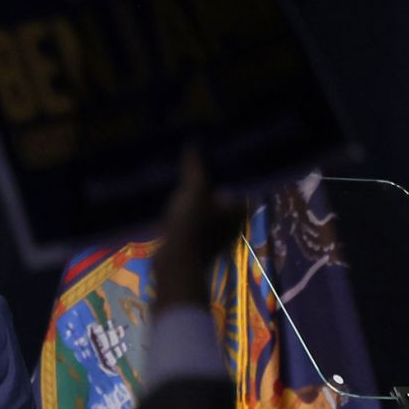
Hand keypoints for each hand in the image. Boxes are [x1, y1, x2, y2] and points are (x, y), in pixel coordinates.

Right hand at [152, 148, 246, 311]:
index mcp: (238, 210)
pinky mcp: (199, 246)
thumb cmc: (190, 226)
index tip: (202, 163)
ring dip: (191, 203)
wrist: (175, 265)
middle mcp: (232, 224)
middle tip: (186, 174)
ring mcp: (216, 237)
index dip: (217, 172)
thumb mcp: (193, 191)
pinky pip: (193, 224)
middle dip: (202, 188)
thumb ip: (194, 168)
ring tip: (175, 188)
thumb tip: (193, 143)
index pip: (232, 183)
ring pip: (204, 212)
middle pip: (217, 198)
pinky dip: (184, 218)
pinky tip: (170, 210)